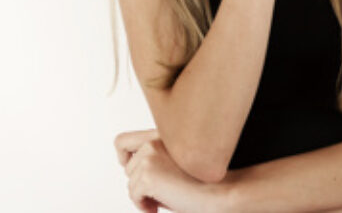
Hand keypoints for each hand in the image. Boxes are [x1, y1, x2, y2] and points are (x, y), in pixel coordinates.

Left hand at [116, 128, 230, 212]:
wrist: (218, 192)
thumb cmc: (202, 182)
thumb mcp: (175, 164)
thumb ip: (155, 160)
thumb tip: (129, 169)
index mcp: (162, 135)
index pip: (123, 141)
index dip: (123, 157)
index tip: (133, 170)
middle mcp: (154, 142)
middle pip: (127, 168)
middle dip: (139, 185)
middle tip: (155, 196)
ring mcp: (150, 157)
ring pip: (130, 183)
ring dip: (142, 196)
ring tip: (159, 202)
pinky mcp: (149, 174)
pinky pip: (134, 195)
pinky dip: (143, 206)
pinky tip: (157, 208)